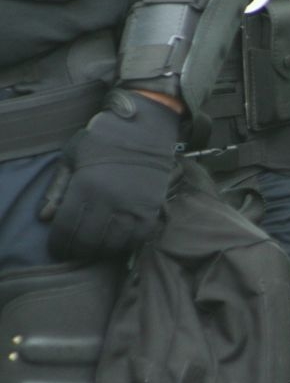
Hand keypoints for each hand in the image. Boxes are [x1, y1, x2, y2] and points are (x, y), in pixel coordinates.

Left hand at [40, 89, 180, 259]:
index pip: (66, 228)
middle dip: (77, 251)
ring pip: (113, 244)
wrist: (144, 129)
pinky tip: (117, 242)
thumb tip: (45, 218)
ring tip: (95, 249)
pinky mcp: (152, 209)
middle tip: (74, 253)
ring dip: (101, 251)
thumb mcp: (71, 158)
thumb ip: (57, 189)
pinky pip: (137, 239)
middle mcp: (110, 199)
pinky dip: (126, 245)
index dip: (59, 244)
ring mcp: (133, 206)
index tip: (58, 248)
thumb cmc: (103, 140)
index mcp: (86, 186)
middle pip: (89, 241)